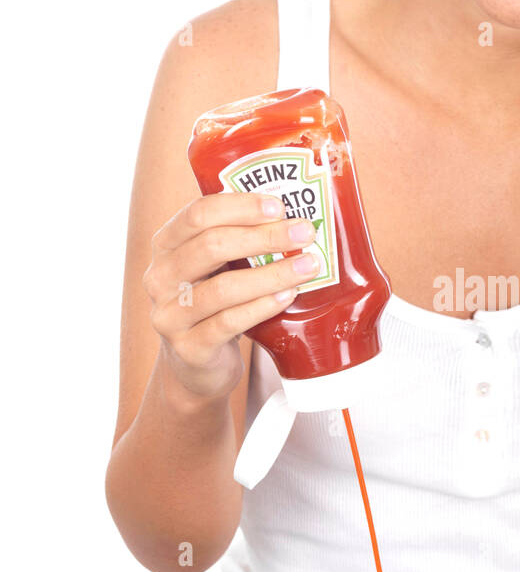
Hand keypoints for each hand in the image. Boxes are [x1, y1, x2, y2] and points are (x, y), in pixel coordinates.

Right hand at [143, 191, 321, 400]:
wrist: (197, 365)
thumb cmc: (215, 305)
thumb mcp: (218, 267)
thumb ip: (240, 241)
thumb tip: (293, 218)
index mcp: (166, 245)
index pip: (198, 214)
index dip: (240, 206)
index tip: (279, 206)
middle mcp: (160, 277)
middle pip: (211, 246)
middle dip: (264, 236)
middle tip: (304, 232)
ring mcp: (170, 315)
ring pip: (223, 288)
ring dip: (271, 274)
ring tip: (307, 266)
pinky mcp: (189, 348)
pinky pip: (229, 322)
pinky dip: (262, 307)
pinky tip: (288, 296)